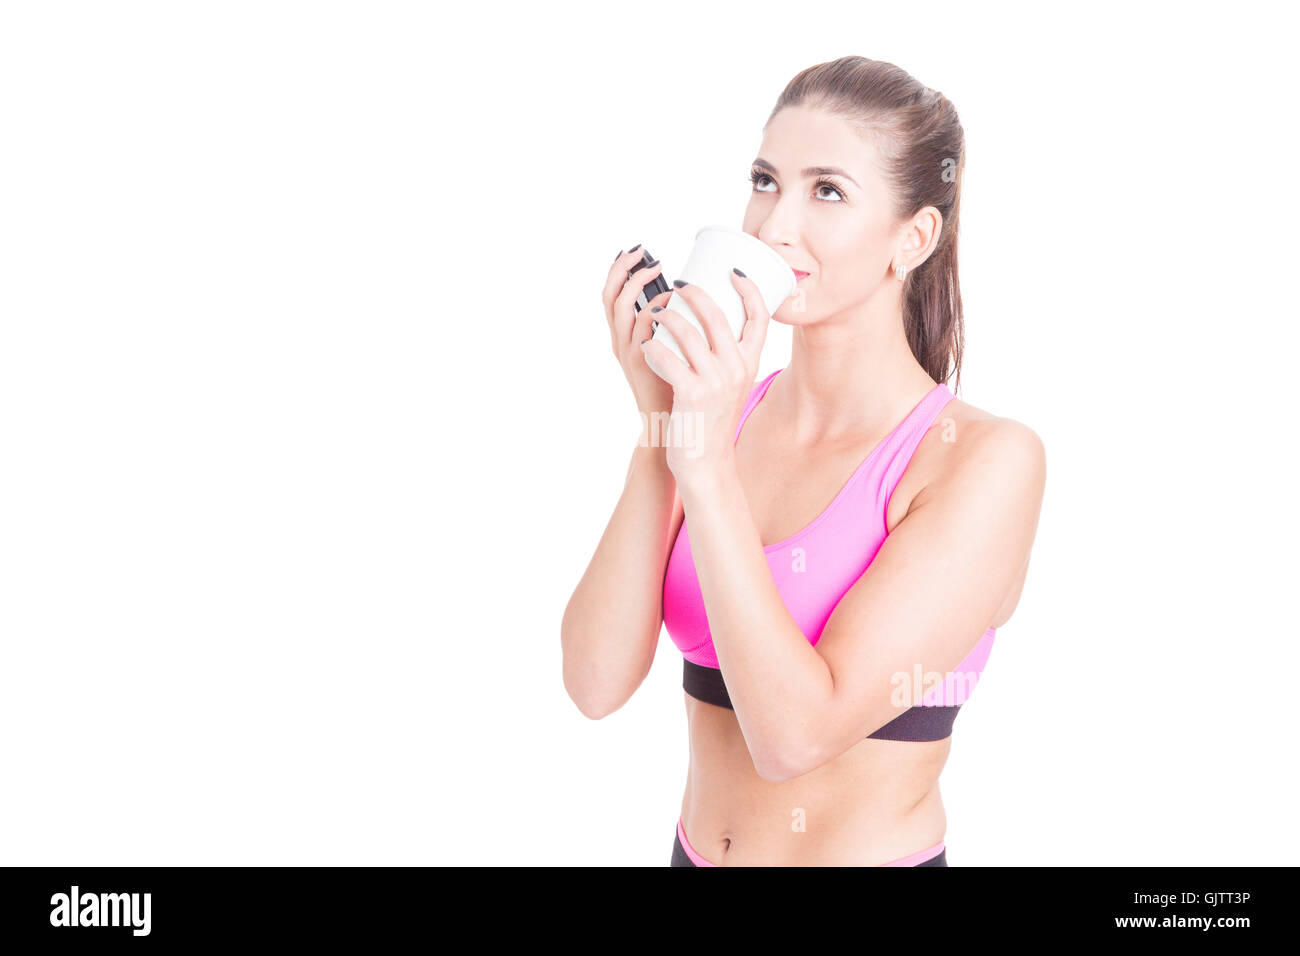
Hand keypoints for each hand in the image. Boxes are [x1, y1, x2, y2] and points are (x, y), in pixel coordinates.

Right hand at [603, 247, 673, 416]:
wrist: (673, 425)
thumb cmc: (680, 386)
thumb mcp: (674, 351)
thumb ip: (680, 328)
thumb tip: (704, 300)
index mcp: (626, 335)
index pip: (613, 295)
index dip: (620, 270)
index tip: (636, 252)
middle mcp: (620, 341)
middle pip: (609, 296)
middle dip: (622, 268)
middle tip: (640, 251)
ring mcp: (627, 351)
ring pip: (620, 308)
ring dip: (636, 284)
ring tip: (655, 269)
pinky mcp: (639, 363)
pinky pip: (641, 329)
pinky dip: (653, 310)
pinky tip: (669, 302)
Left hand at [639, 270, 771, 485]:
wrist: (706, 464)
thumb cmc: (711, 422)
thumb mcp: (730, 387)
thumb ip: (724, 359)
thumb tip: (704, 324)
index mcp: (749, 365)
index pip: (759, 319)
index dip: (749, 291)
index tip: (734, 273)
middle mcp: (736, 370)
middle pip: (718, 317)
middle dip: (696, 294)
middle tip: (679, 285)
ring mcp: (714, 382)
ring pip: (688, 333)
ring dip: (667, 317)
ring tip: (655, 312)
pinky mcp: (691, 394)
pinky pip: (668, 358)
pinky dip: (654, 347)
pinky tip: (647, 345)